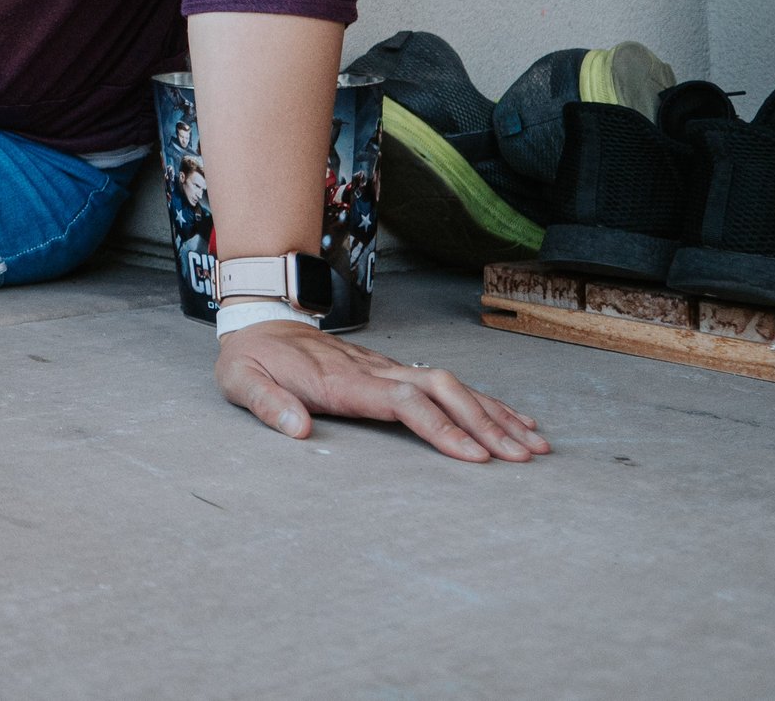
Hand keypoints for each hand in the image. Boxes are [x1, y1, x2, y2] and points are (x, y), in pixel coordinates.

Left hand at [216, 321, 548, 462]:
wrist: (259, 318)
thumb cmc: (252, 357)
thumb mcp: (240, 380)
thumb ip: (267, 404)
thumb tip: (298, 430)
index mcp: (342, 380)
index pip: (403, 402)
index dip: (440, 427)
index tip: (474, 456)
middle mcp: (374, 370)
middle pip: (441, 391)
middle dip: (485, 424)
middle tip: (523, 457)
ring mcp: (387, 368)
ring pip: (452, 385)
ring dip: (493, 413)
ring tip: (534, 443)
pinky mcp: (392, 371)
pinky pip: (445, 384)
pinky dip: (482, 402)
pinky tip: (511, 419)